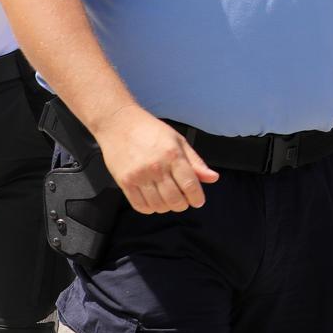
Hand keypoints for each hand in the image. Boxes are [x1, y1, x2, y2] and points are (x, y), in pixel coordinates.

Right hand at [94, 105, 219, 213]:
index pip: (190, 185)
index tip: (198, 201)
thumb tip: (213, 178)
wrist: (119, 124)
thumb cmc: (151, 131)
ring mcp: (139, 176)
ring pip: (158, 205)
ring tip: (168, 199)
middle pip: (175, 199)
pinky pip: (140, 206)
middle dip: (183, 204)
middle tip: (183, 200)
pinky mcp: (124, 182)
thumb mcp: (179, 141)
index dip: (197, 198)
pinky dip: (150, 208)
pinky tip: (153, 200)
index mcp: (173, 156)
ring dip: (166, 207)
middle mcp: (156, 167)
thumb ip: (196, 162)